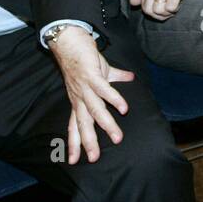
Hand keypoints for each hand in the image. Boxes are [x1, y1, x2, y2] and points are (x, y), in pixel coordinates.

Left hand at [49, 26, 134, 164]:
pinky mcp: (92, 75)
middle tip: (95, 158)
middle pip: (83, 124)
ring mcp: (85, 87)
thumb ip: (116, 78)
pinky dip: (114, 99)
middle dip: (88, 142)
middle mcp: (79, 98)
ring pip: (95, 110)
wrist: (71, 40)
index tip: (74, 161)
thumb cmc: (84, 58)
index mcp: (79, 101)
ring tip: (118, 138)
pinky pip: (104, 90)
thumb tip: (131, 78)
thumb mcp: (99, 74)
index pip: (74, 126)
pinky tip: (124, 109)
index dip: (74, 143)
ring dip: (106, 125)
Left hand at [132, 0, 202, 21]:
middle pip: (150, 10)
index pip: (144, 7)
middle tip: (170, 11)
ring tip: (175, 5)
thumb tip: (132, 2)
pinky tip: (180, 2)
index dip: (154, 14)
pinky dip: (176, 9)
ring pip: (160, 10)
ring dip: (169, 12)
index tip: (164, 11)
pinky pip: (171, 7)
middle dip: (161, 15)